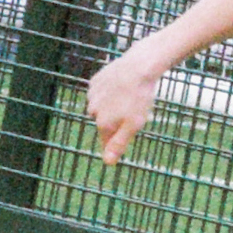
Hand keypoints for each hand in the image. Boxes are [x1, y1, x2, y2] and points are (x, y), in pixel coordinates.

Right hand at [87, 51, 161, 166]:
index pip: (106, 140)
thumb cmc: (138, 98)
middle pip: (105, 122)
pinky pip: (103, 91)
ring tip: (130, 97)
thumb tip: (107, 163)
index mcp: (103, 123)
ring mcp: (93, 95)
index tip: (124, 139)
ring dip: (113, 105)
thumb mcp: (133, 125)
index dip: (115, 143)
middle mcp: (93, 110)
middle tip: (134, 111)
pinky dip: (111, 91)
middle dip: (117, 121)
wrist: (137, 68)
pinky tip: (123, 86)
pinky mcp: (96, 81)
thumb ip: (118, 144)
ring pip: (103, 106)